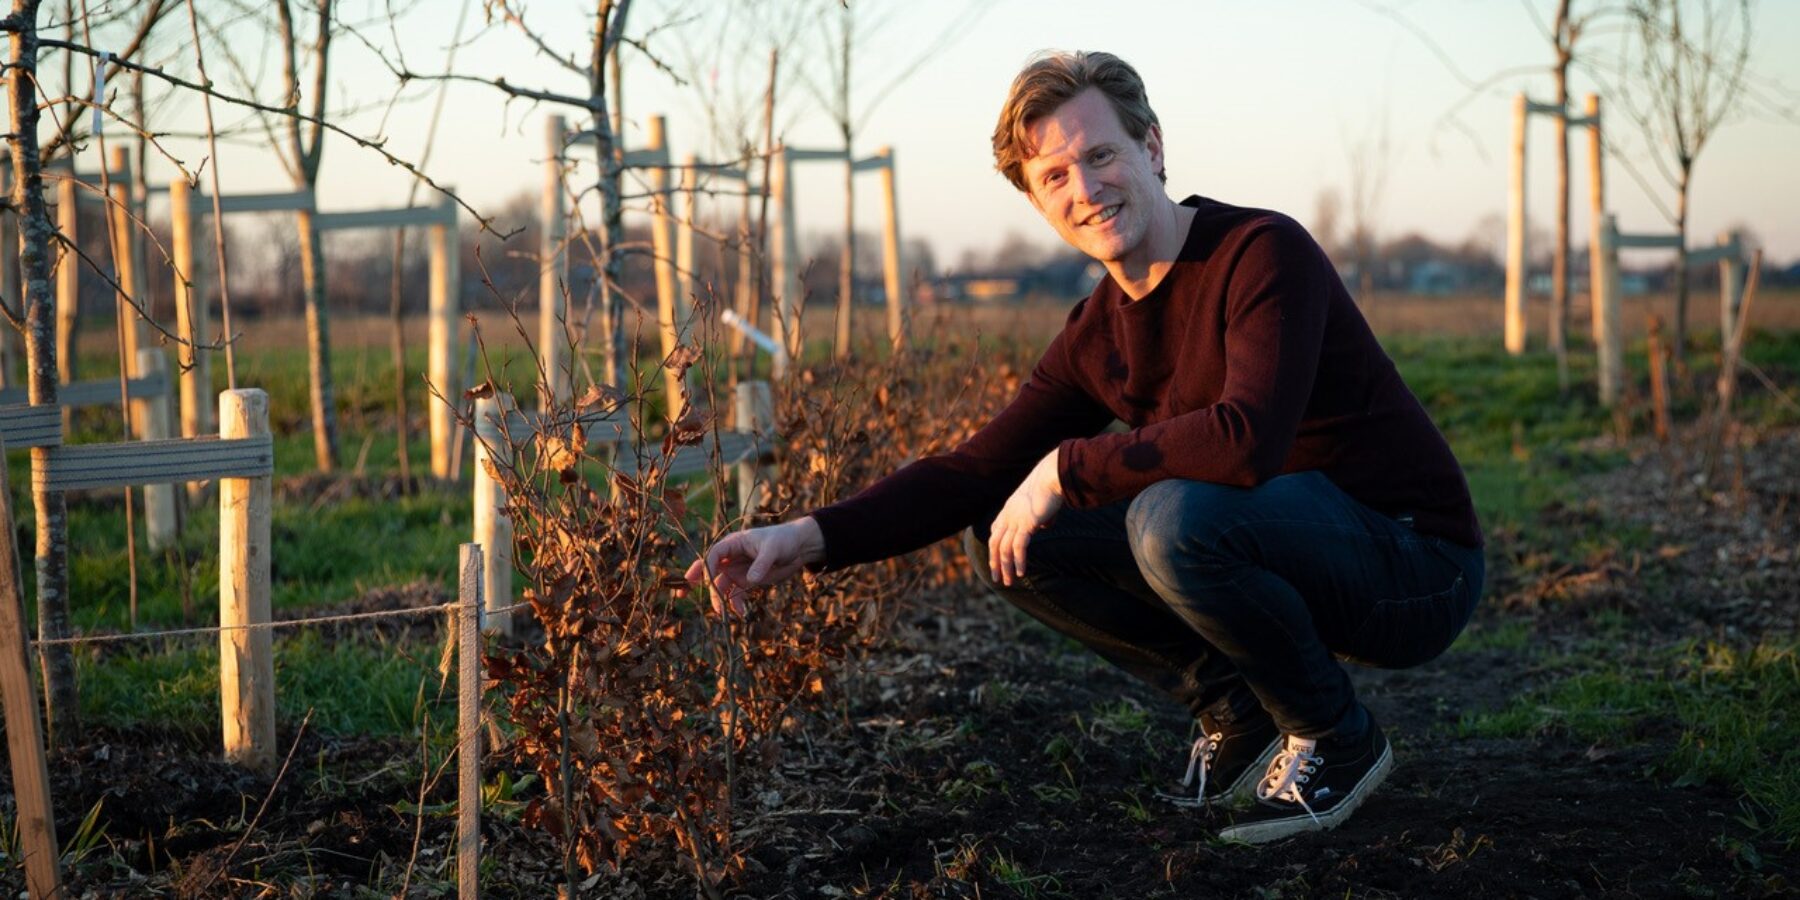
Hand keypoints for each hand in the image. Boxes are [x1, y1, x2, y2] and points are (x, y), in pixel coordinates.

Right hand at [683, 517, 826, 614]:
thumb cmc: (784, 540)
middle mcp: (732, 557)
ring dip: (719, 599)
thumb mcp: (773, 549)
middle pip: (709, 569)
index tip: (707, 581)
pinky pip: (735, 594)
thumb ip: (761, 563)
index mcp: (734, 544)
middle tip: (683, 592)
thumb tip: (750, 580)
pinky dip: (735, 604)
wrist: (798, 548)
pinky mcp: (747, 581)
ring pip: (721, 586)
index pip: (714, 554)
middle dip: (695, 580)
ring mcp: (738, 570)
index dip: (707, 567)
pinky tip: (741, 614)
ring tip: (723, 613)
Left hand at [988, 448, 1063, 586]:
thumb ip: (1040, 516)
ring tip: (1008, 582)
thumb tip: (1043, 527)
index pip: (995, 531)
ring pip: (1005, 549)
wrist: (1053, 475)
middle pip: (995, 543)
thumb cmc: (1051, 487)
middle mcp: (1009, 515)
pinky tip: (1020, 573)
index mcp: (1009, 508)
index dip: (995, 547)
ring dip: (1005, 567)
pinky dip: (1018, 561)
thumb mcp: (1041, 504)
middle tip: (997, 578)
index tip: (996, 560)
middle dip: (995, 562)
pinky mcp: (1026, 523)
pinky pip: (1018, 547)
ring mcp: (1016, 519)